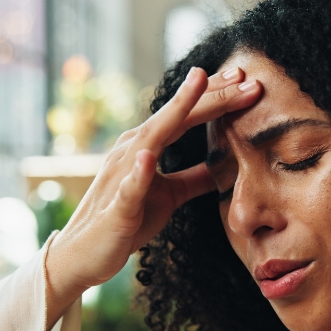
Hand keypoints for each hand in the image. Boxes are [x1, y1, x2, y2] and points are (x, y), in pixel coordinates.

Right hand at [44, 67, 261, 323]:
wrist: (84, 254)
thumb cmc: (127, 221)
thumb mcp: (170, 196)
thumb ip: (195, 178)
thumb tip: (226, 165)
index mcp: (147, 146)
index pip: (187, 115)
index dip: (216, 97)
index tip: (246, 79)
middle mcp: (133, 150)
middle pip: (176, 116)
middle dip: (210, 95)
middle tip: (244, 76)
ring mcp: (122, 175)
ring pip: (153, 137)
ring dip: (178, 111)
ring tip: (200, 83)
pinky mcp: (118, 207)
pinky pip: (129, 187)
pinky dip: (139, 172)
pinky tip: (149, 157)